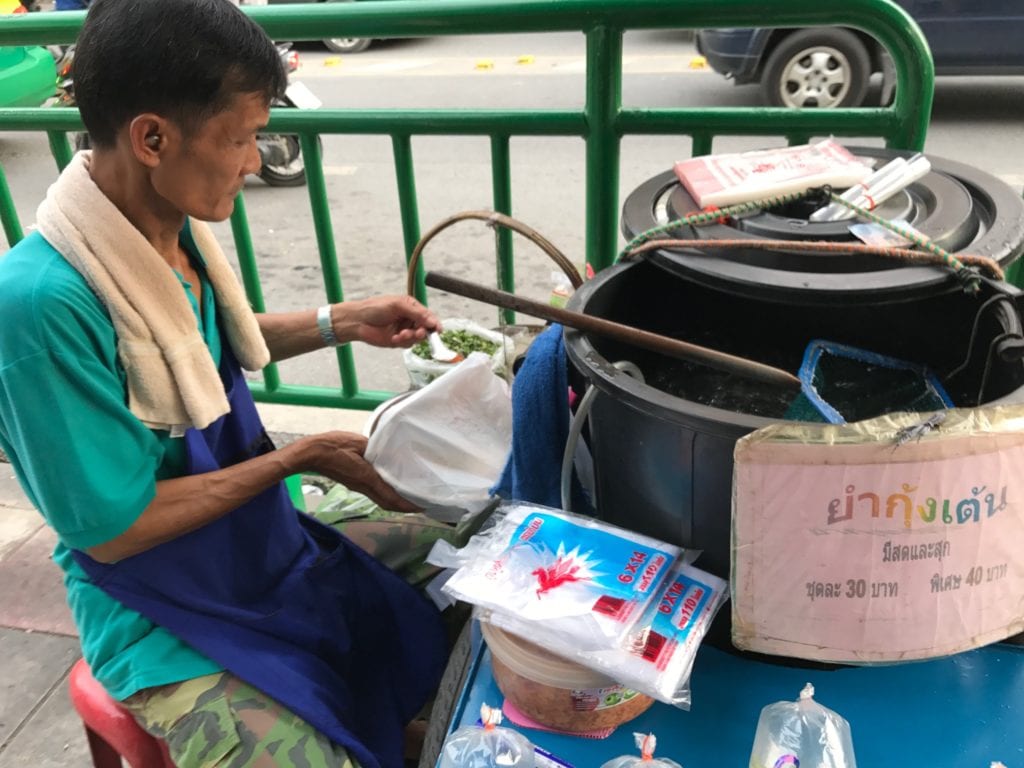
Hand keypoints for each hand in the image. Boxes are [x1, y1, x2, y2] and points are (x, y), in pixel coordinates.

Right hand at [303, 431, 419, 512]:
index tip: (420, 506)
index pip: (390, 496)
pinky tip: (390, 488)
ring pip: (380, 500)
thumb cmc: (333, 445)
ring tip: (409, 499)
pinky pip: (373, 493)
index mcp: (367, 477)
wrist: (312, 453)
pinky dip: (386, 495)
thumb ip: (375, 449)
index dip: (406, 503)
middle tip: (420, 505)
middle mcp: (363, 486)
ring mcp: (357, 487)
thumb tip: (388, 453)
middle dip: (403, 507)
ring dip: (395, 503)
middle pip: (386, 503)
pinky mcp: (353, 484)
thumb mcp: (358, 443)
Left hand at [336, 296, 439, 348]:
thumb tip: (432, 321)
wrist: (358, 321)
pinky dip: (402, 342)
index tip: (437, 330)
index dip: (434, 323)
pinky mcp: (398, 341)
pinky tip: (394, 338)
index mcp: (411, 307)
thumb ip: (416, 313)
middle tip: (418, 333)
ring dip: (411, 337)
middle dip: (422, 332)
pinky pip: (407, 344)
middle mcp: (410, 319)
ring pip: (417, 338)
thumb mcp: (397, 306)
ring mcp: (404, 330)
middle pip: (425, 328)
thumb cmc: (375, 308)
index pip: (428, 316)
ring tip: (401, 335)